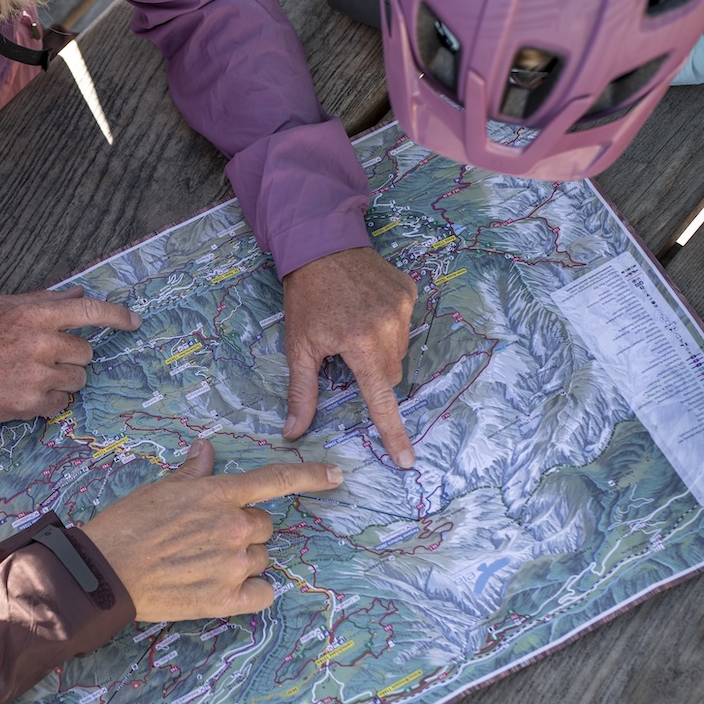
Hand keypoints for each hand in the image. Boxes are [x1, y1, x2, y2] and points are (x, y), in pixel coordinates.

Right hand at [0, 288, 139, 423]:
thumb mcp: (5, 307)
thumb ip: (45, 300)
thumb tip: (78, 293)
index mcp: (35, 316)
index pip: (87, 310)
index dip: (115, 315)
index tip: (133, 321)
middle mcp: (41, 344)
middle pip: (86, 352)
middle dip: (71, 355)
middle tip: (43, 356)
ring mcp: (38, 376)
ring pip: (78, 379)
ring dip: (63, 378)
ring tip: (33, 375)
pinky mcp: (33, 403)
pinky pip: (61, 401)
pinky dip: (48, 398)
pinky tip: (25, 391)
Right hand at [81, 439, 342, 620]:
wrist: (106, 571)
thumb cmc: (128, 525)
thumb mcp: (161, 488)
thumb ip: (193, 472)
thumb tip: (206, 449)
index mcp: (220, 494)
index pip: (276, 479)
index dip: (311, 476)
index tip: (337, 476)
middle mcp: (235, 526)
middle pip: (265, 527)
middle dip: (243, 532)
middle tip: (206, 540)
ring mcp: (234, 564)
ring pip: (262, 560)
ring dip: (242, 563)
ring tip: (202, 566)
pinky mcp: (227, 599)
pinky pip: (262, 594)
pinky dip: (249, 593)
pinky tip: (222, 590)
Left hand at [281, 246, 418, 467]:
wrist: (320, 243)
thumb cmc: (306, 297)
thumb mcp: (299, 345)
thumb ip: (301, 392)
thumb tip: (293, 433)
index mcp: (360, 343)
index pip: (381, 399)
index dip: (393, 432)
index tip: (406, 460)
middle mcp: (388, 327)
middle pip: (390, 375)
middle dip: (372, 375)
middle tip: (347, 355)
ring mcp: (402, 307)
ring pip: (399, 352)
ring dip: (380, 351)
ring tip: (354, 326)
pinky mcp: (409, 292)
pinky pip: (405, 324)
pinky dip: (389, 326)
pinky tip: (367, 309)